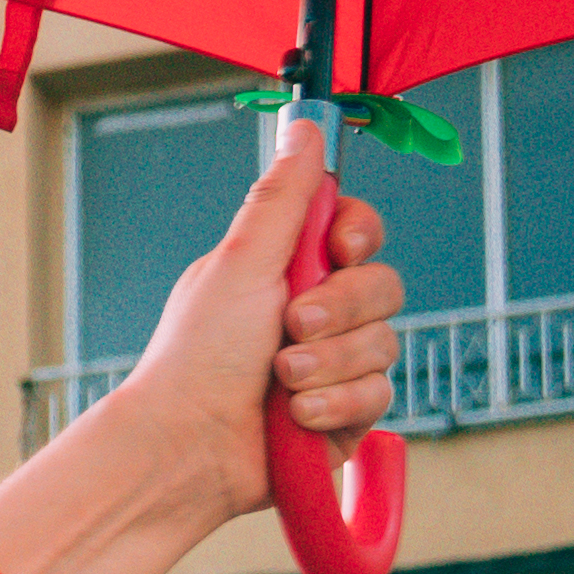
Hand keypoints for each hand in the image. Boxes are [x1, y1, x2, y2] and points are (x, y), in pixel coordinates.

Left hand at [102, 124, 405, 533]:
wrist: (189, 445)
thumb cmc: (198, 353)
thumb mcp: (240, 262)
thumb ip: (282, 198)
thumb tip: (305, 128)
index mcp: (289, 269)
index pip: (358, 233)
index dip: (360, 236)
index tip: (339, 248)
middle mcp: (318, 313)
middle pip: (383, 286)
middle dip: (339, 309)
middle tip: (290, 326)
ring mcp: (335, 365)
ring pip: (385, 344)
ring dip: (329, 364)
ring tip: (278, 382)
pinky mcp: (347, 413)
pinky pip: (379, 396)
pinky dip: (335, 405)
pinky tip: (297, 417)